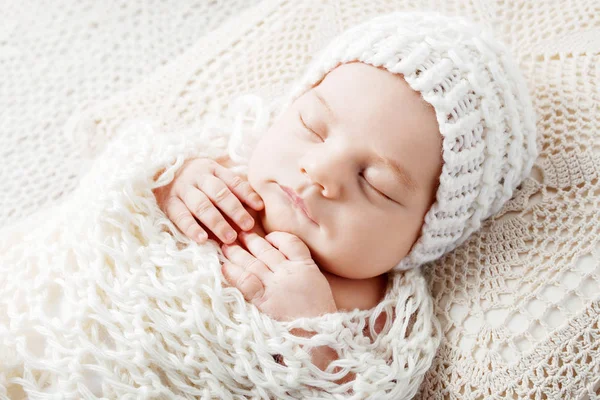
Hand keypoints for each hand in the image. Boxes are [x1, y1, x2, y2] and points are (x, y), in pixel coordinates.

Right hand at [153, 157, 263, 243]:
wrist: (160, 172)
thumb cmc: (196, 181)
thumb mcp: (213, 178)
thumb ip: (232, 190)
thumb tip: (258, 207)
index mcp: (212, 170)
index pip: (233, 181)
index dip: (247, 194)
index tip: (260, 207)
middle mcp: (197, 177)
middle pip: (219, 193)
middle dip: (235, 210)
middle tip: (247, 227)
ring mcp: (182, 189)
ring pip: (202, 205)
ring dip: (217, 222)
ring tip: (230, 238)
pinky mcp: (168, 203)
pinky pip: (180, 216)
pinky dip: (191, 228)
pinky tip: (202, 239)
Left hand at [221, 231, 336, 320]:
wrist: (318, 335)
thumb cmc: (320, 314)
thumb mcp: (318, 284)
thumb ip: (303, 270)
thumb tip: (285, 263)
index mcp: (305, 266)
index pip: (290, 242)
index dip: (276, 237)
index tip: (268, 237)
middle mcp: (288, 271)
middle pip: (266, 250)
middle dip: (251, 240)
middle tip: (239, 234)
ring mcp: (275, 284)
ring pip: (253, 262)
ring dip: (237, 253)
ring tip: (226, 246)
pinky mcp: (264, 299)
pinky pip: (245, 280)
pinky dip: (233, 273)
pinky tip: (225, 268)